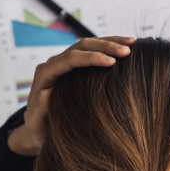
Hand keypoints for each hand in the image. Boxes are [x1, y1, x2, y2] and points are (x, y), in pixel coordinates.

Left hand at [7, 36, 134, 155]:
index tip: (112, 62)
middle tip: (128, 50)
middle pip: (82, 46)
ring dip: (110, 42)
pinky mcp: (75, 65)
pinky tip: (124, 48)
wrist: (39, 129)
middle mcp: (55, 63)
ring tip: (132, 43)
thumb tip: (48, 95)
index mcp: (46, 73)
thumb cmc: (39, 128)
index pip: (71, 59)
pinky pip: (92, 51)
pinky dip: (108, 47)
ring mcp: (66, 62)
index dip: (92, 58)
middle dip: (105, 46)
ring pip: (89, 44)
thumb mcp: (37, 122)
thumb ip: (40, 109)